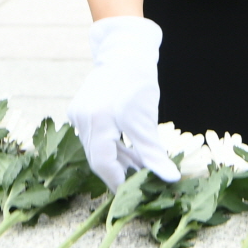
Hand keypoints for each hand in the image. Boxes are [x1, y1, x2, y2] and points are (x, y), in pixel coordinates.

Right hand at [67, 16, 179, 189]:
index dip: (118, 182)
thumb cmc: (138, 85)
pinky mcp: (79, 110)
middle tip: (139, 182)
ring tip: (139, 166)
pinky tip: (129, 151)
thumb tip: (169, 178)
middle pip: (98, 158)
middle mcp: (82, 118)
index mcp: (98, 120)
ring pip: (97, 148)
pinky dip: (111, 146)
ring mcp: (78, 114)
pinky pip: (94, 137)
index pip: (103, 164)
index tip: (134, 194)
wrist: (125, 54)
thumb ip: (153, 153)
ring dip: (117, 159)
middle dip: (118, 172)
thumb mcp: (147, 121)